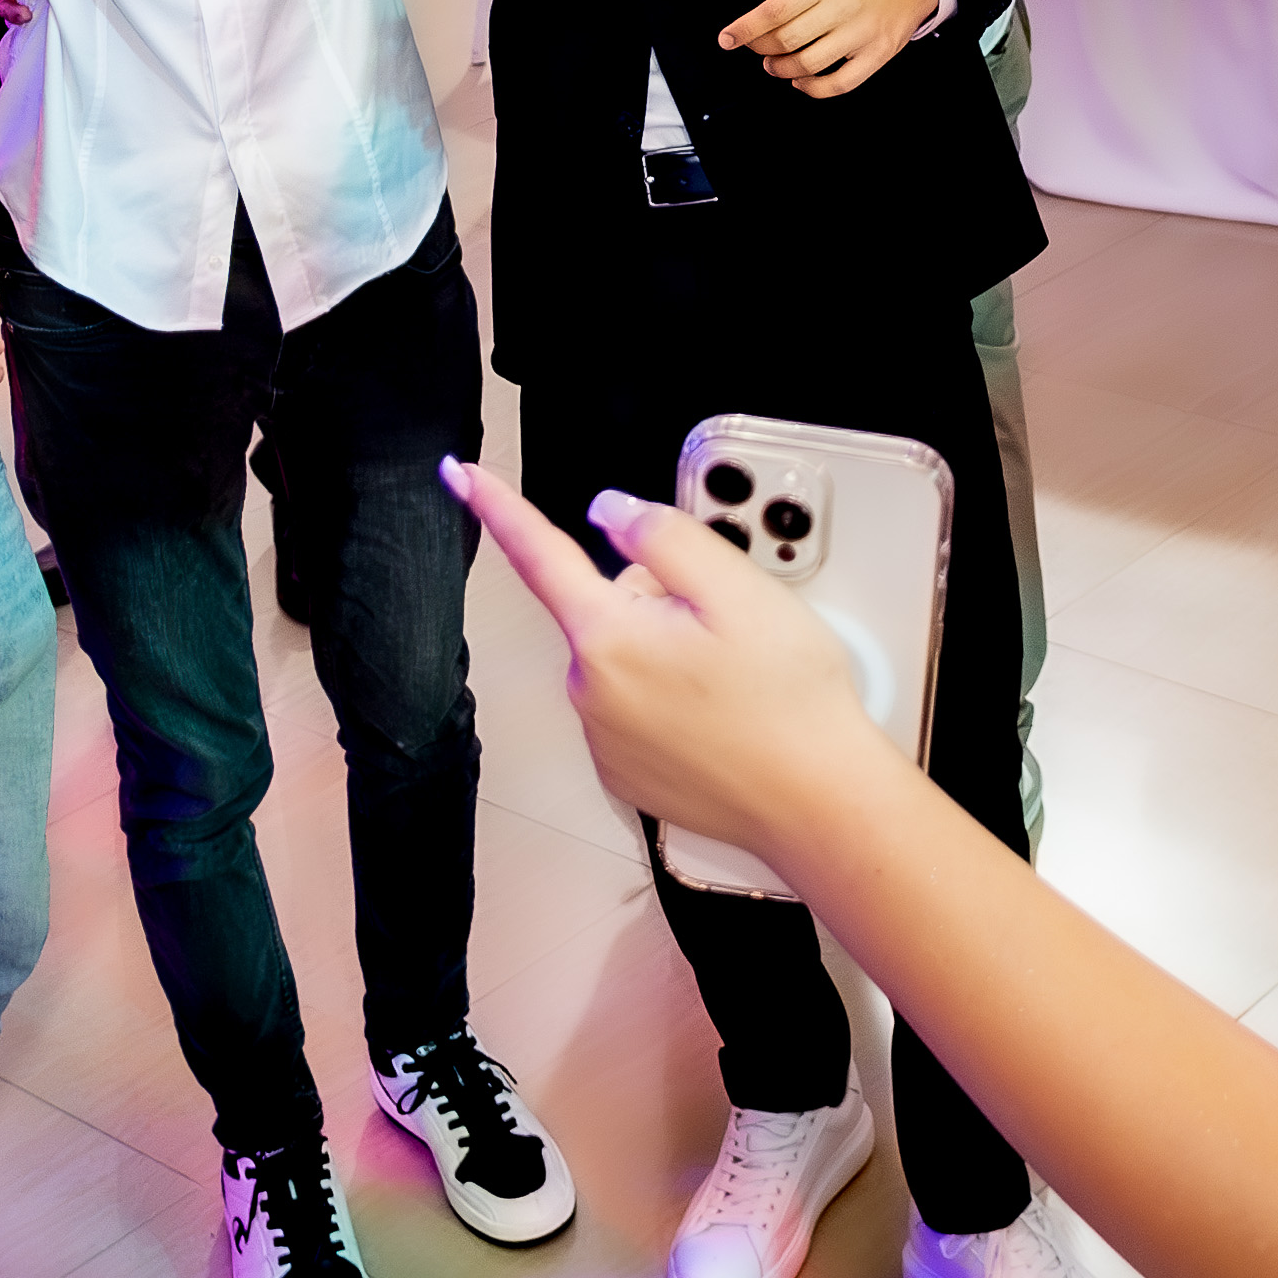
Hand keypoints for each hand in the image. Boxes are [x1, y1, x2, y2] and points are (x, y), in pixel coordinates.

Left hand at [446, 457, 899, 851]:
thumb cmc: (787, 701)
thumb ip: (664, 534)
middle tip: (727, 629)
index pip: (538, 555)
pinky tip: (720, 717)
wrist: (816, 802)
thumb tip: (610, 509)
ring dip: (666, 654)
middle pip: (605, 607)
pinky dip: (671, 702)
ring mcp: (604, 740)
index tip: (461, 475)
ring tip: (734, 681)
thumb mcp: (738, 589)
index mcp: (608, 637)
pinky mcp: (626, 774)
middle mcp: (590, 693)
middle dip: (656, 601)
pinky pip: (634, 709)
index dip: (498, 507)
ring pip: (623, 659)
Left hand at [723, 0, 936, 96]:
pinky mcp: (877, 54)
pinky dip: (815, 89)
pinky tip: (801, 81)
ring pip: (810, 63)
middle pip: (788, 39)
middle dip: (761, 48)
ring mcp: (863, 33)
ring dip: (782, 69)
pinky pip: (842, 83)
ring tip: (774, 64)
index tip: (727, 38)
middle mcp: (844, 6)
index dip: (746, 27)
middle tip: (754, 47)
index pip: (776, 9)